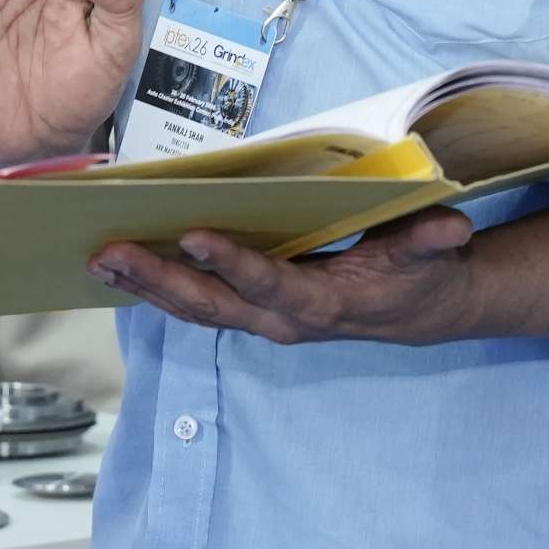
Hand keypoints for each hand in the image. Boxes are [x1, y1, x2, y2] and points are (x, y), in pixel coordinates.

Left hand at [92, 208, 480, 347]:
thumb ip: (432, 240)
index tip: (194, 237)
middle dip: (157, 280)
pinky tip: (121, 269)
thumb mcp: (433, 253)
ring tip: (98, 260)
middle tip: (109, 252)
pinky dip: (156, 289)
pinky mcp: (249, 312)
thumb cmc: (418, 274)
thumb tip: (450, 227)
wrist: (417, 310)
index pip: (270, 285)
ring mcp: (261, 320)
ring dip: (144, 287)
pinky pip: (196, 306)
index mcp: (322, 304)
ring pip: (193, 310)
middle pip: (211, 305)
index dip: (233, 265)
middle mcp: (282, 320)